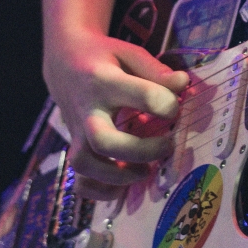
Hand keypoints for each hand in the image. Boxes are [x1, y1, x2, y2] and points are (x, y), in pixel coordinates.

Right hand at [43, 29, 189, 196]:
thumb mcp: (130, 54)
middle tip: (166, 146)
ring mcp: (77, 133)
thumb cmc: (105, 58)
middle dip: (141, 150)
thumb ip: (156, 71)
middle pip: (104, 140)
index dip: (166, 104)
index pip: (141, 95)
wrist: (64, 64)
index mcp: (104, 81)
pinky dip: (99, 192)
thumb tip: (183, 84)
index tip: (175, 107)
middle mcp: (87, 110)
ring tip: (145, 170)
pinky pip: (78, 182)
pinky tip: (122, 188)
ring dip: (119, 175)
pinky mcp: (75, 148)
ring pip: (86, 164)